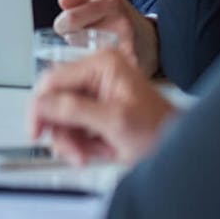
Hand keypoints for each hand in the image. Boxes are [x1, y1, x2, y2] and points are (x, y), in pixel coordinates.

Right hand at [29, 51, 175, 165]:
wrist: (182, 150)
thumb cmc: (161, 131)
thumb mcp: (114, 121)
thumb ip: (74, 110)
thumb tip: (40, 104)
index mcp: (101, 64)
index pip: (51, 81)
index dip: (40, 108)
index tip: (37, 132)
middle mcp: (96, 73)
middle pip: (54, 101)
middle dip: (62, 131)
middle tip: (74, 152)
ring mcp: (97, 90)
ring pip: (62, 117)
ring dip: (72, 141)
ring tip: (91, 154)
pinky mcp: (98, 108)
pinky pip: (74, 125)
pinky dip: (81, 143)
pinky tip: (98, 150)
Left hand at [53, 0, 158, 75]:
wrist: (153, 43)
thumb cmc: (121, 22)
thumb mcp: (103, 4)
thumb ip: (79, 2)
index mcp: (111, 5)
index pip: (70, 19)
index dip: (62, 25)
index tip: (66, 27)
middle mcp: (121, 24)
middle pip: (73, 38)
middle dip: (72, 40)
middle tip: (84, 40)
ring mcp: (127, 46)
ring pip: (82, 56)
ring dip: (81, 55)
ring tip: (94, 50)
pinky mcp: (130, 67)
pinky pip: (97, 71)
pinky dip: (93, 69)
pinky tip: (101, 63)